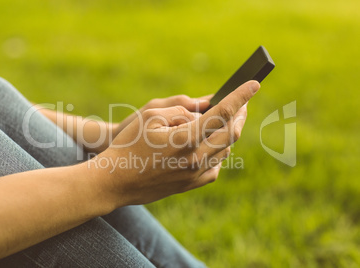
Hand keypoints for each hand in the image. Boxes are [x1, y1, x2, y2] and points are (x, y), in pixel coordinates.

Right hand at [91, 81, 259, 206]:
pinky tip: (212, 144)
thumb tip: (204, 111)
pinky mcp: (192, 184)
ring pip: (226, 149)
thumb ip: (180, 110)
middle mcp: (196, 158)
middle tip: (242, 103)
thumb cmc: (129, 144)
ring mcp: (195, 174)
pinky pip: (216, 166)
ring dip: (229, 132)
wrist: (116, 181)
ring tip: (227, 120)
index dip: (240, 96)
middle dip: (240, 114)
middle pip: (230, 132)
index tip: (254, 84)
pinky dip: (219, 151)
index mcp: (186, 138)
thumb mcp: (149, 116)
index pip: (223, 113)